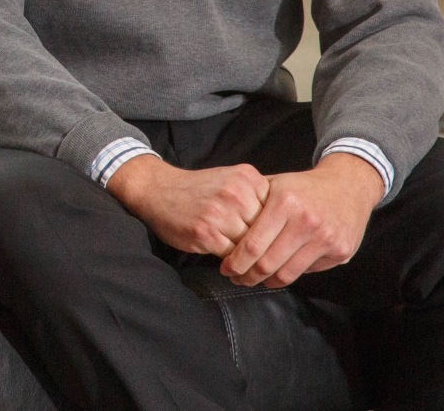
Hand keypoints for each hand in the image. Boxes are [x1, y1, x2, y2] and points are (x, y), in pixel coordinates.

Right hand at [106, 156, 269, 256]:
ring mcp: (221, 213)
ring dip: (251, 260)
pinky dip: (235, 265)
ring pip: (252, 246)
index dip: (277, 229)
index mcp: (248, 177)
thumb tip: (286, 224)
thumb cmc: (197, 189)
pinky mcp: (207, 233)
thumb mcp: (231, 179)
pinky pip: (233, 257)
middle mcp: (237, 193)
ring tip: (250, 267)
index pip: (278, 212)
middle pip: (268, 230)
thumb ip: (256, 196)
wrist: (157, 189)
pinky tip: (231, 265)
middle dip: (267, 247)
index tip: (277, 241)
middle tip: (266, 260)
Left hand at [220, 153, 383, 288]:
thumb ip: (251, 204)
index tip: (225, 268)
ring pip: (287, 273)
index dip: (235, 262)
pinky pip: (307, 271)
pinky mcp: (340, 251)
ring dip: (266, 281)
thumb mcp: (275, 185)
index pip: (252, 244)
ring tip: (254, 279)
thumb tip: (221, 229)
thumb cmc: (303, 187)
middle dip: (246, 276)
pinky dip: (289, 274)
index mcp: (285, 202)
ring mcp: (325, 237)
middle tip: (236, 278)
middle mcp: (306, 220)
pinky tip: (278, 271)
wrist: (348, 185)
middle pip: (267, 263)